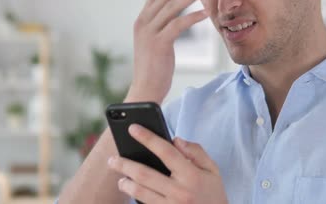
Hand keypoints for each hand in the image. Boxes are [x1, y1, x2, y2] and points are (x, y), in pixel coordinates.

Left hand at [107, 124, 227, 203]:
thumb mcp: (213, 170)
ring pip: (140, 193)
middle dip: (125, 164)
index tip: (133, 128)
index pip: (166, 152)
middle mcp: (180, 192)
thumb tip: (176, 139)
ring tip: (120, 179)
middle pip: (145, 174)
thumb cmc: (213, 193)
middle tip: (112, 159)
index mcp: (192, 175)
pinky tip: (132, 192)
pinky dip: (136, 198)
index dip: (148, 138)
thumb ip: (196, 152)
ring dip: (126, 184)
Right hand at [127, 0, 211, 102]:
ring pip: (173, 6)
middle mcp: (143, 22)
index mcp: (142, 19)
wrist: (145, 89)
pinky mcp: (159, 43)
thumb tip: (175, 14)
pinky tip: (206, 13)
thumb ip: (162, 25)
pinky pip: (178, 24)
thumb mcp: (155, 41)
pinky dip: (193, 17)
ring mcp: (150, 32)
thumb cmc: (155, 67)